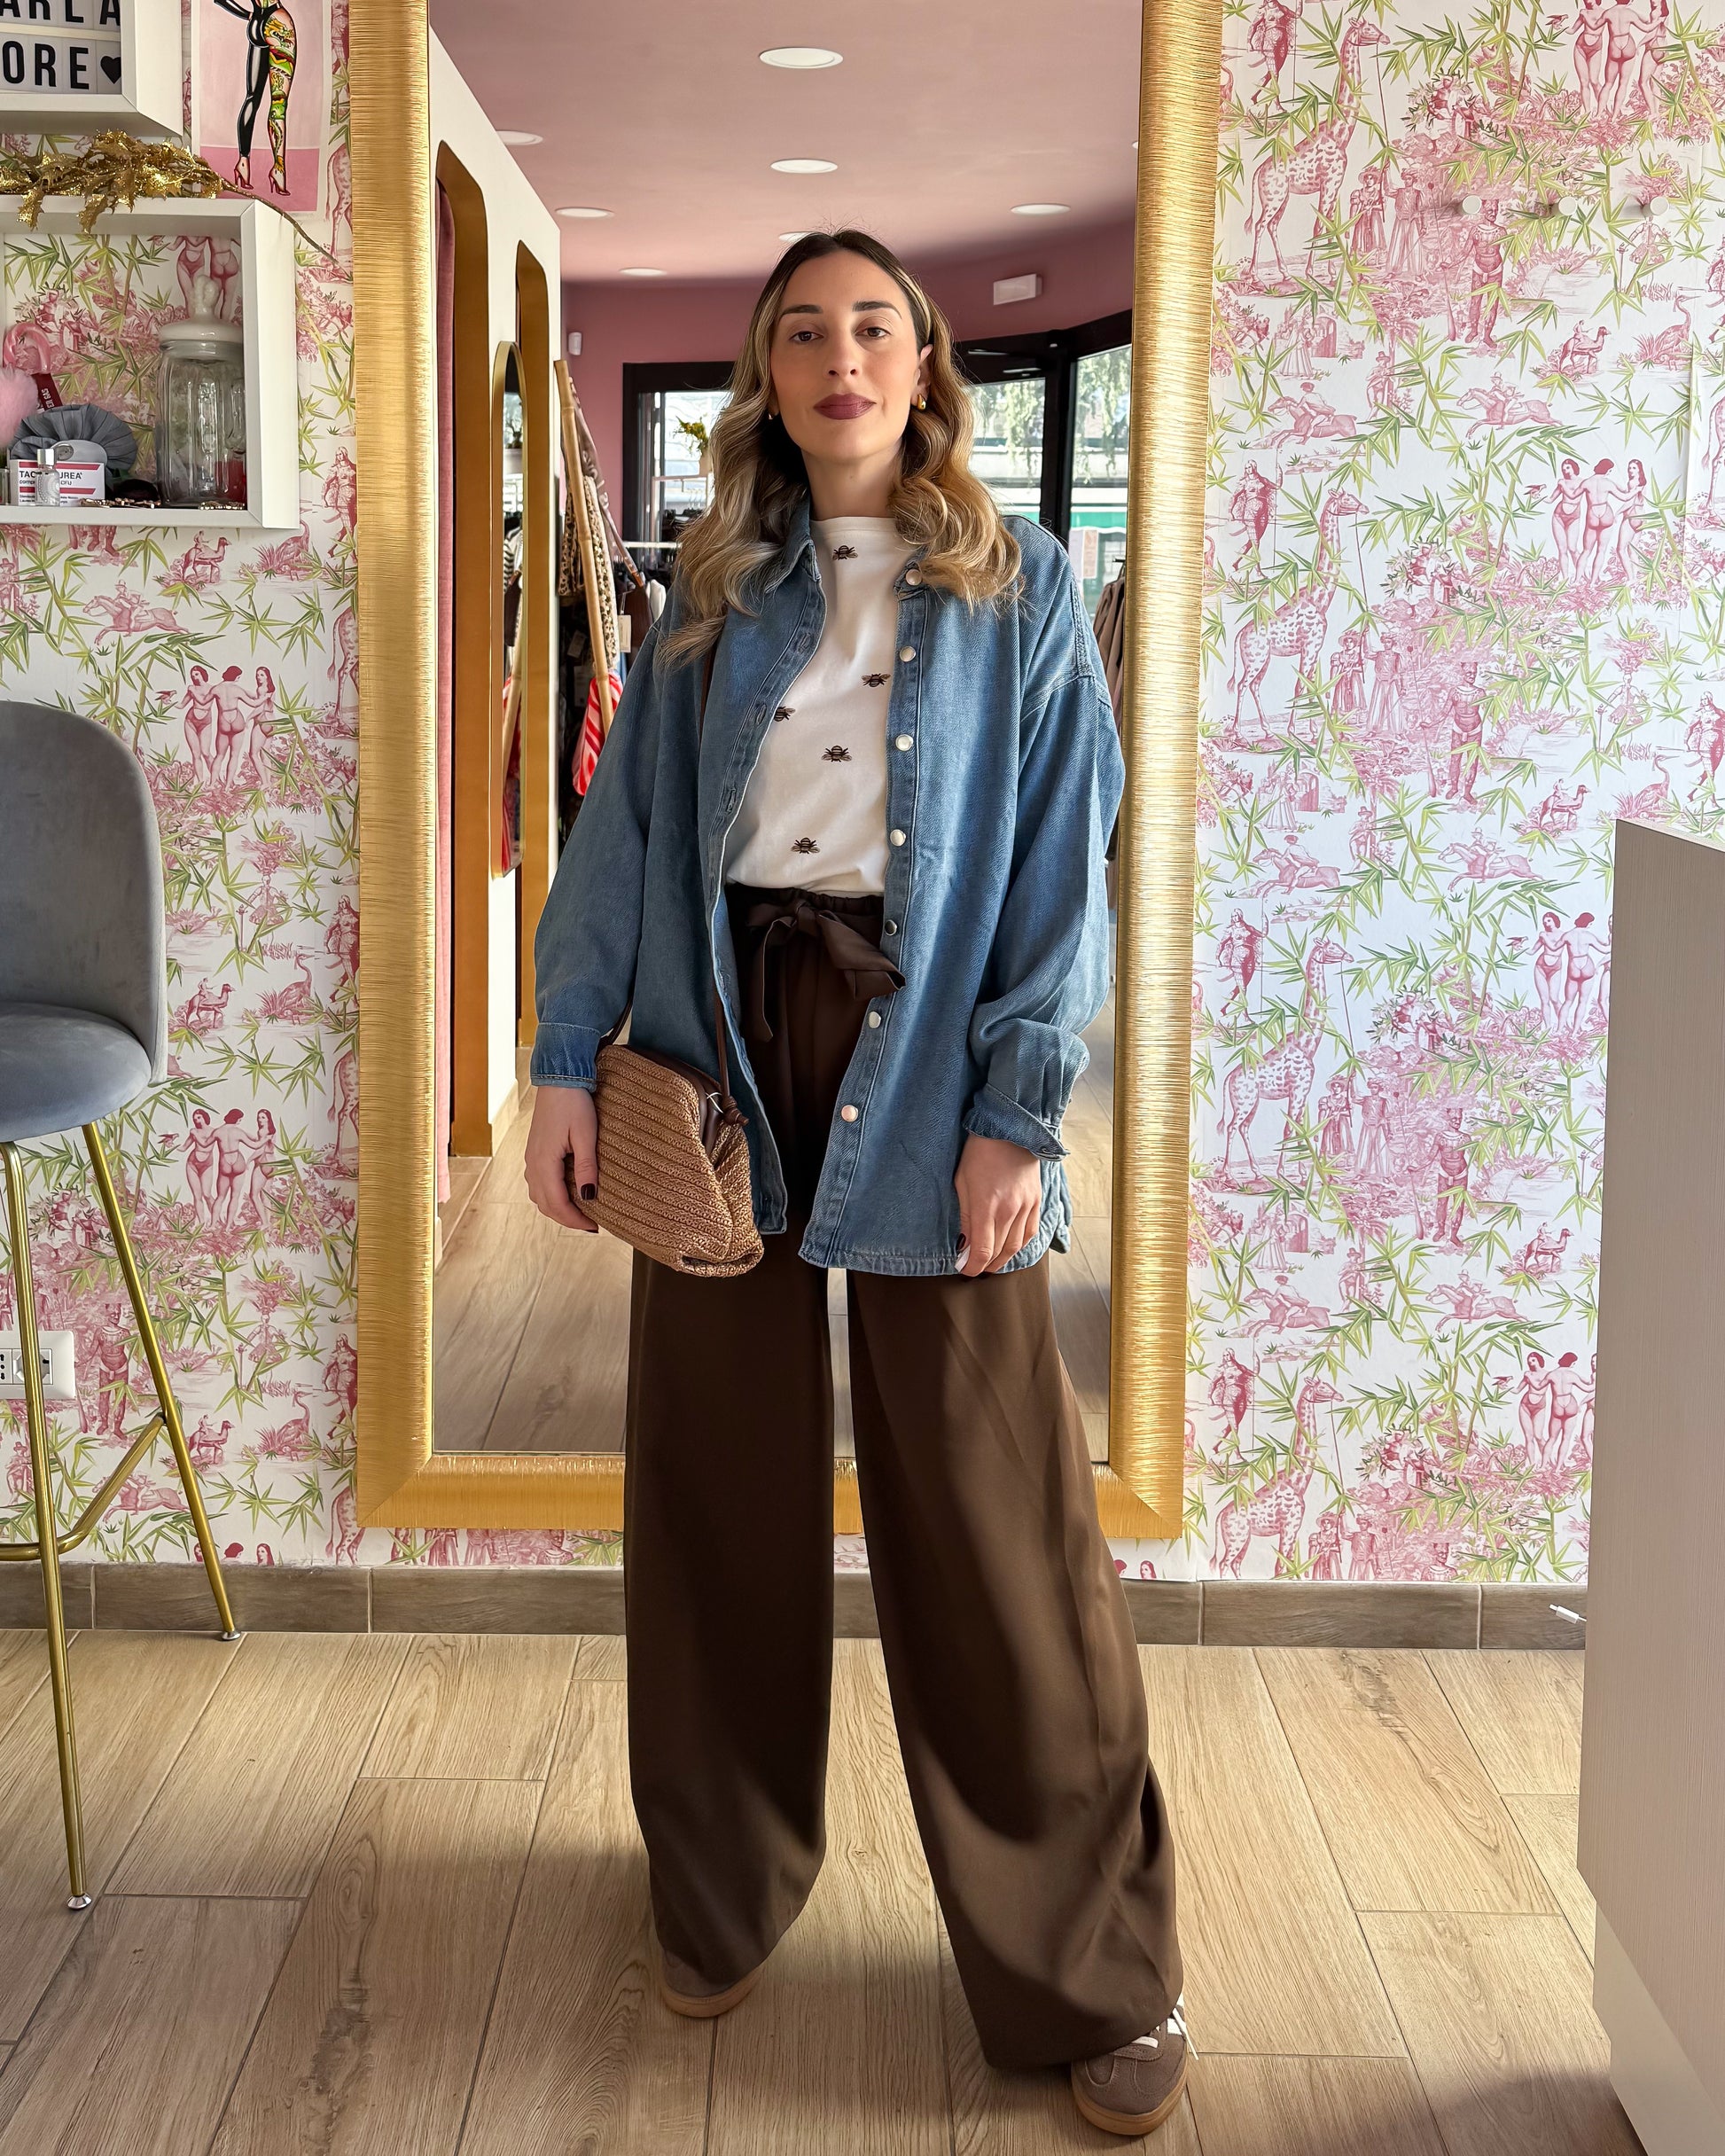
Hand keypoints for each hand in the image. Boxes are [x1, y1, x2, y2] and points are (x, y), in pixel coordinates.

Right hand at [524, 1083, 598, 1231]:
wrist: (558, 1079)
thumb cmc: (574, 1104)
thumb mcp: (586, 1135)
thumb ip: (586, 1167)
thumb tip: (589, 1197)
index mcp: (545, 1162)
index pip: (557, 1204)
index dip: (575, 1220)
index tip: (594, 1227)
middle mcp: (533, 1164)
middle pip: (545, 1205)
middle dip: (566, 1219)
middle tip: (590, 1225)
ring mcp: (531, 1158)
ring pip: (539, 1196)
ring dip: (557, 1208)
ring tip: (580, 1212)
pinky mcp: (535, 1152)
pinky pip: (538, 1183)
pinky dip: (551, 1195)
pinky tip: (568, 1192)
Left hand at [953, 1133, 1041, 1276]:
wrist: (1009, 1130)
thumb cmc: (979, 1153)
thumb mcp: (962, 1183)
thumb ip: (965, 1217)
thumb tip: (964, 1245)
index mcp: (986, 1207)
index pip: (982, 1250)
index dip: (973, 1266)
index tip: (964, 1269)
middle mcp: (1009, 1211)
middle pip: (999, 1252)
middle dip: (986, 1265)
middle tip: (975, 1267)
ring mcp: (1026, 1207)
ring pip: (1017, 1246)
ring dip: (1003, 1259)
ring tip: (991, 1262)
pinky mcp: (1036, 1201)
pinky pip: (1030, 1232)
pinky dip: (1020, 1245)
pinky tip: (1010, 1247)